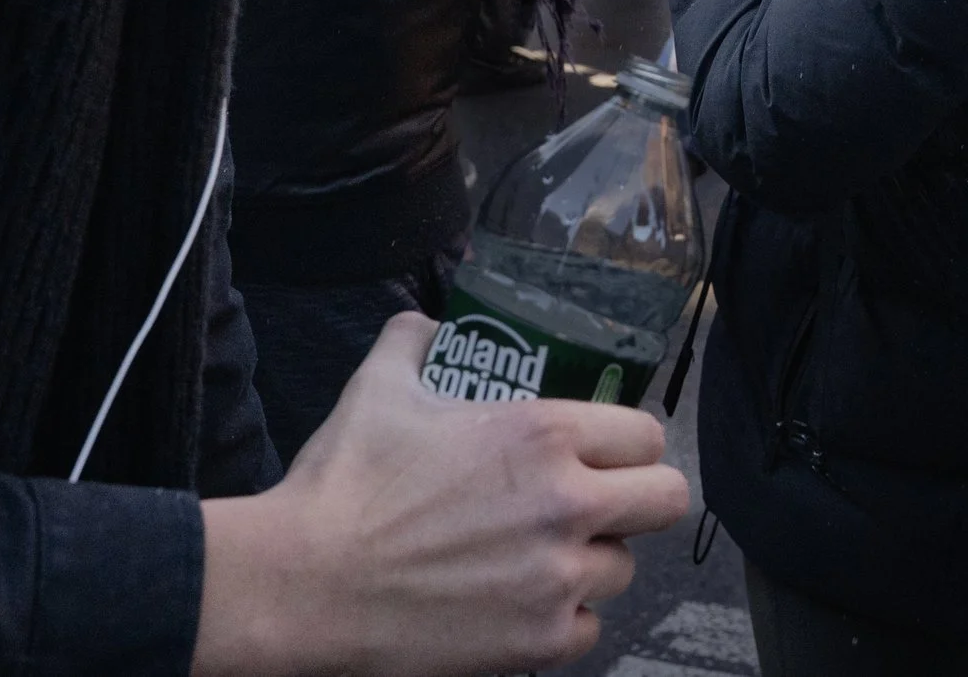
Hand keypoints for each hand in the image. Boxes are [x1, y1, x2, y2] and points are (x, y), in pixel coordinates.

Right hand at [193, 313, 690, 676]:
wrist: (300, 585)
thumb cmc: (343, 485)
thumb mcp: (380, 389)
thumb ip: (413, 341)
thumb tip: (426, 324)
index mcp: (544, 434)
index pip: (649, 434)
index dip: (630, 443)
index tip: (608, 453)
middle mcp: (567, 504)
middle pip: (668, 499)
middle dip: (639, 499)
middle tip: (602, 504)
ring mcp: (556, 579)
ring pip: (624, 569)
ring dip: (592, 562)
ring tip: (545, 556)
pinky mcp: (537, 643)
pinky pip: (587, 629)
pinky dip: (561, 621)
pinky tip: (521, 604)